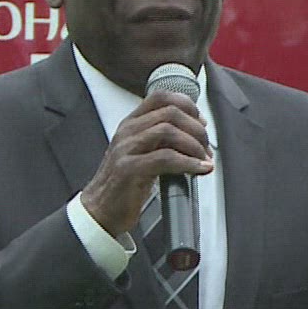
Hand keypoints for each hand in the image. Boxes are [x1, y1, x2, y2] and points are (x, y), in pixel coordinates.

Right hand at [79, 90, 212, 234]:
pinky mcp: (129, 169)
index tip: (202, 123)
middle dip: (196, 129)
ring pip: (168, 131)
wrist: (100, 211)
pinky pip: (165, 158)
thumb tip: (196, 134)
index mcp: (131, 124)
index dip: (188, 105)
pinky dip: (188, 163)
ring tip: (204, 160)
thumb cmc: (124, 184)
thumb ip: (162, 140)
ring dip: (194, 145)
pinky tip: (198, 169)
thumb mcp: (142, 153)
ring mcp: (126, 149)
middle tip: (206, 147)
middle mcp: (127, 131)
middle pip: (170, 112)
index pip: (161, 97)